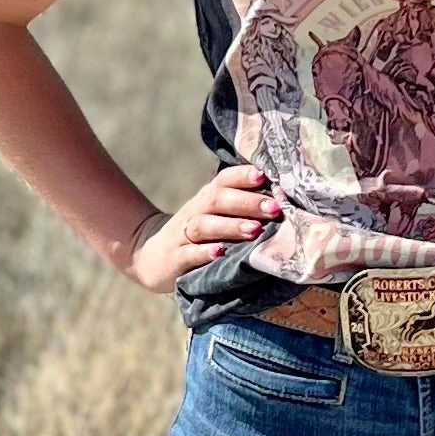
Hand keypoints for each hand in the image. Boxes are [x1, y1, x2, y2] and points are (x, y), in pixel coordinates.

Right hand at [125, 164, 281, 293]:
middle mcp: (195, 212)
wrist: (150, 256)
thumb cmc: (199, 237)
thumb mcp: (214, 217)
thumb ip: (241, 208)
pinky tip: (220, 252)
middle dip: (248, 203)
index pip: (224, 180)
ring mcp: (182, 235)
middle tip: (274, 208)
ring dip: (230, 226)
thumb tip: (284, 201)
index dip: (242, 176)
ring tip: (255, 230)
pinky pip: (189, 254)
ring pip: (205, 226)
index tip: (264, 175)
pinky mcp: (174, 260)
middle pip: (218, 200)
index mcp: (207, 199)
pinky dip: (204, 252)